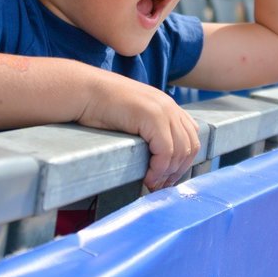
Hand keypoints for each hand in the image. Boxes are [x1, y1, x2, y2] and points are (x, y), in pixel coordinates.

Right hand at [77, 71, 199, 190]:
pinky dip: (159, 169)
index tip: (168, 177)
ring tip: (153, 184)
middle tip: (162, 186)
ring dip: (169, 173)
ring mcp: (163, 110)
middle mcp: (169, 106)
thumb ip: (149, 128)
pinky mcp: (152, 117)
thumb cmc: (101, 105)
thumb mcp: (133, 115)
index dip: (183, 161)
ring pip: (180, 151)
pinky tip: (148, 177)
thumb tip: (155, 157)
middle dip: (179, 170)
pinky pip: (166, 151)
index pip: (191, 136)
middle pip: (190, 145)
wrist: (86, 90)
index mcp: (167, 105)